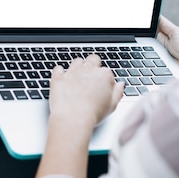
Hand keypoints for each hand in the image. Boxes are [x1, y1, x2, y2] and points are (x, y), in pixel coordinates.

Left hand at [36, 56, 123, 177]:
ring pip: (77, 61)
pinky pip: (58, 68)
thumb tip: (120, 85)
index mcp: (103, 75)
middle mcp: (88, 70)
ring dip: (78, 67)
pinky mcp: (58, 77)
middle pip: (93, 59)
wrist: (72, 118)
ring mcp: (72, 72)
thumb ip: (118, 92)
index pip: (107, 72)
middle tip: (92, 78)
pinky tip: (63, 79)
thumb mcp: (112, 106)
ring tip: (78, 78)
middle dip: (93, 65)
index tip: (104, 88)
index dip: (106, 80)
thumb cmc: (93, 114)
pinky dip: (60, 72)